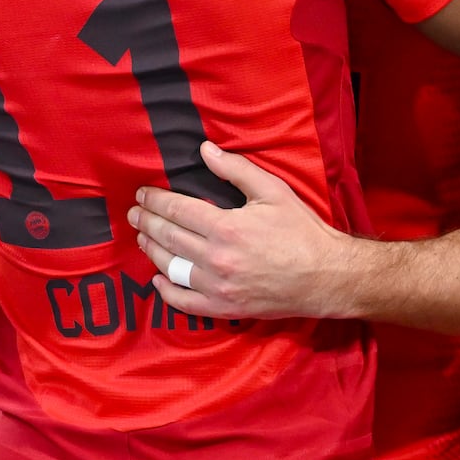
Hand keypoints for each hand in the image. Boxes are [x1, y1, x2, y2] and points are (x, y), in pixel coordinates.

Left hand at [129, 142, 356, 319]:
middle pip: (168, 237)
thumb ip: (236, 170)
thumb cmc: (302, 231)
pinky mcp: (224, 308)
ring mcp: (218, 288)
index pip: (177, 210)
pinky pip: (184, 302)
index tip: (143, 194)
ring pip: (170, 267)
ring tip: (143, 237)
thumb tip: (205, 150)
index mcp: (226, 227)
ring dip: (151, 250)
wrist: (326, 276)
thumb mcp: (273, 191)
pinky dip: (166, 291)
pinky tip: (157, 278)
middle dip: (146, 222)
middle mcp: (216, 259)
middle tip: (134, 212)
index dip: (155, 200)